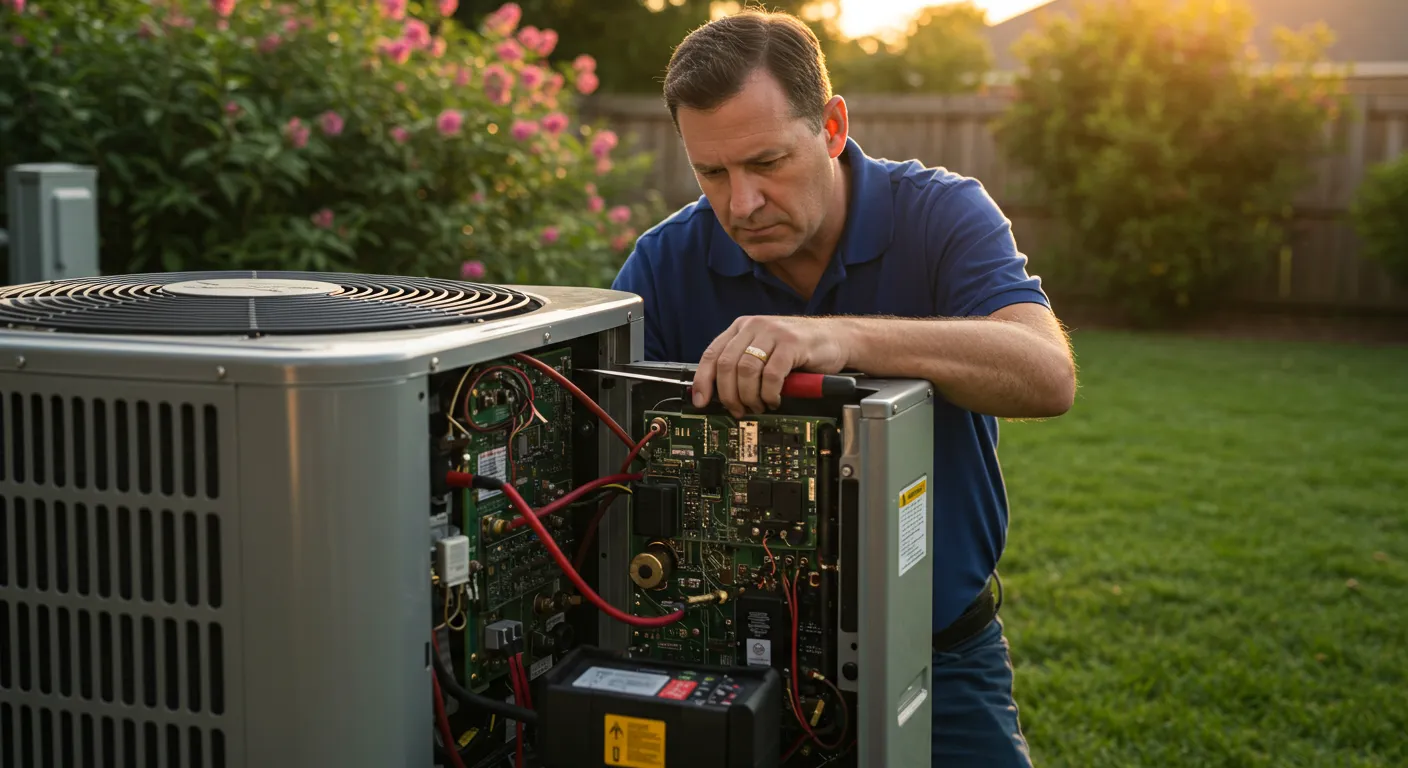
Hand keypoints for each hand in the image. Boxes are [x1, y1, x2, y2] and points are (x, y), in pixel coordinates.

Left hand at [692, 316, 849, 416]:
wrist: (837, 338)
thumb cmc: (800, 348)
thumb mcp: (765, 350)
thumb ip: (743, 365)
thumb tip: (719, 395)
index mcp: (741, 327)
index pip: (711, 354)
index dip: (702, 381)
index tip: (700, 402)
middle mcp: (754, 326)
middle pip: (726, 365)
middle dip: (728, 395)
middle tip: (738, 410)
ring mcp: (773, 333)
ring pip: (746, 371)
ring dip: (749, 396)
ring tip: (759, 406)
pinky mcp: (792, 343)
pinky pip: (771, 375)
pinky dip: (769, 393)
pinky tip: (775, 399)